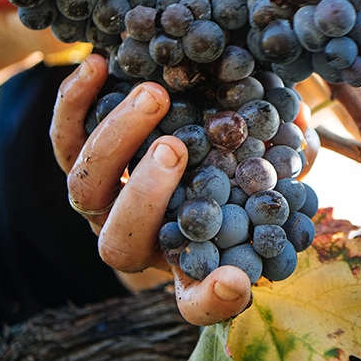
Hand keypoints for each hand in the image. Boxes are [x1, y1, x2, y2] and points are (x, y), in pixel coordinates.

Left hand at [50, 53, 252, 326]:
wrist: (166, 128)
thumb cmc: (220, 159)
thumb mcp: (256, 162)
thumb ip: (278, 157)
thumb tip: (297, 126)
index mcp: (181, 253)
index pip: (194, 296)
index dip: (213, 296)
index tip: (236, 279)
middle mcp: (134, 235)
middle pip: (122, 240)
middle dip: (146, 196)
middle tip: (176, 149)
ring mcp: (99, 199)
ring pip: (85, 187)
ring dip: (117, 140)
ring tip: (154, 96)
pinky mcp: (75, 156)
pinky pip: (64, 136)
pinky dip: (76, 101)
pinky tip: (100, 64)